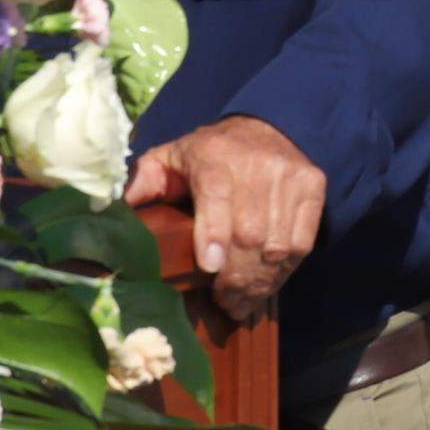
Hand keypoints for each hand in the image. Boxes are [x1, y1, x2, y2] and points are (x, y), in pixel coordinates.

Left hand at [127, 114, 325, 318]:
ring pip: (277, 244)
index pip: (217, 195)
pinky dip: (283, 271)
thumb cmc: (211, 153)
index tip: (209, 267)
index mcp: (214, 156)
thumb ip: (145, 180)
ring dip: (259, 282)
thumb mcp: (171, 157)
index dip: (214, 233)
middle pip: (249, 232)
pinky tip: (266, 285)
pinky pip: (302, 242)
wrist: (270, 126)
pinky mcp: (314, 187)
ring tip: (242, 302)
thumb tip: (115, 208)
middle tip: (224, 302)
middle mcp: (257, 165)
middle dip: (236, 276)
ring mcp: (290, 176)